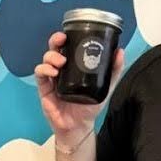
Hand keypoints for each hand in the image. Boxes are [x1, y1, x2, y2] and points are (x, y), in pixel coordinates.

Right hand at [34, 31, 124, 150]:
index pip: (67, 47)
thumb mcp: (105, 87)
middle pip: (53, 49)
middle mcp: (61, 70)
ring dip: (51, 57)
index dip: (66, 38)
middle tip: (61, 40)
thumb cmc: (89, 107)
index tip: (69, 33)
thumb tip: (120, 51)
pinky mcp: (44, 90)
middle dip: (55, 41)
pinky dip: (44, 70)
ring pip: (45, 60)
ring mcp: (52, 79)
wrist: (79, 127)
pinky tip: (53, 72)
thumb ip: (113, 71)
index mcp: (73, 67)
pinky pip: (40, 75)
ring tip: (61, 61)